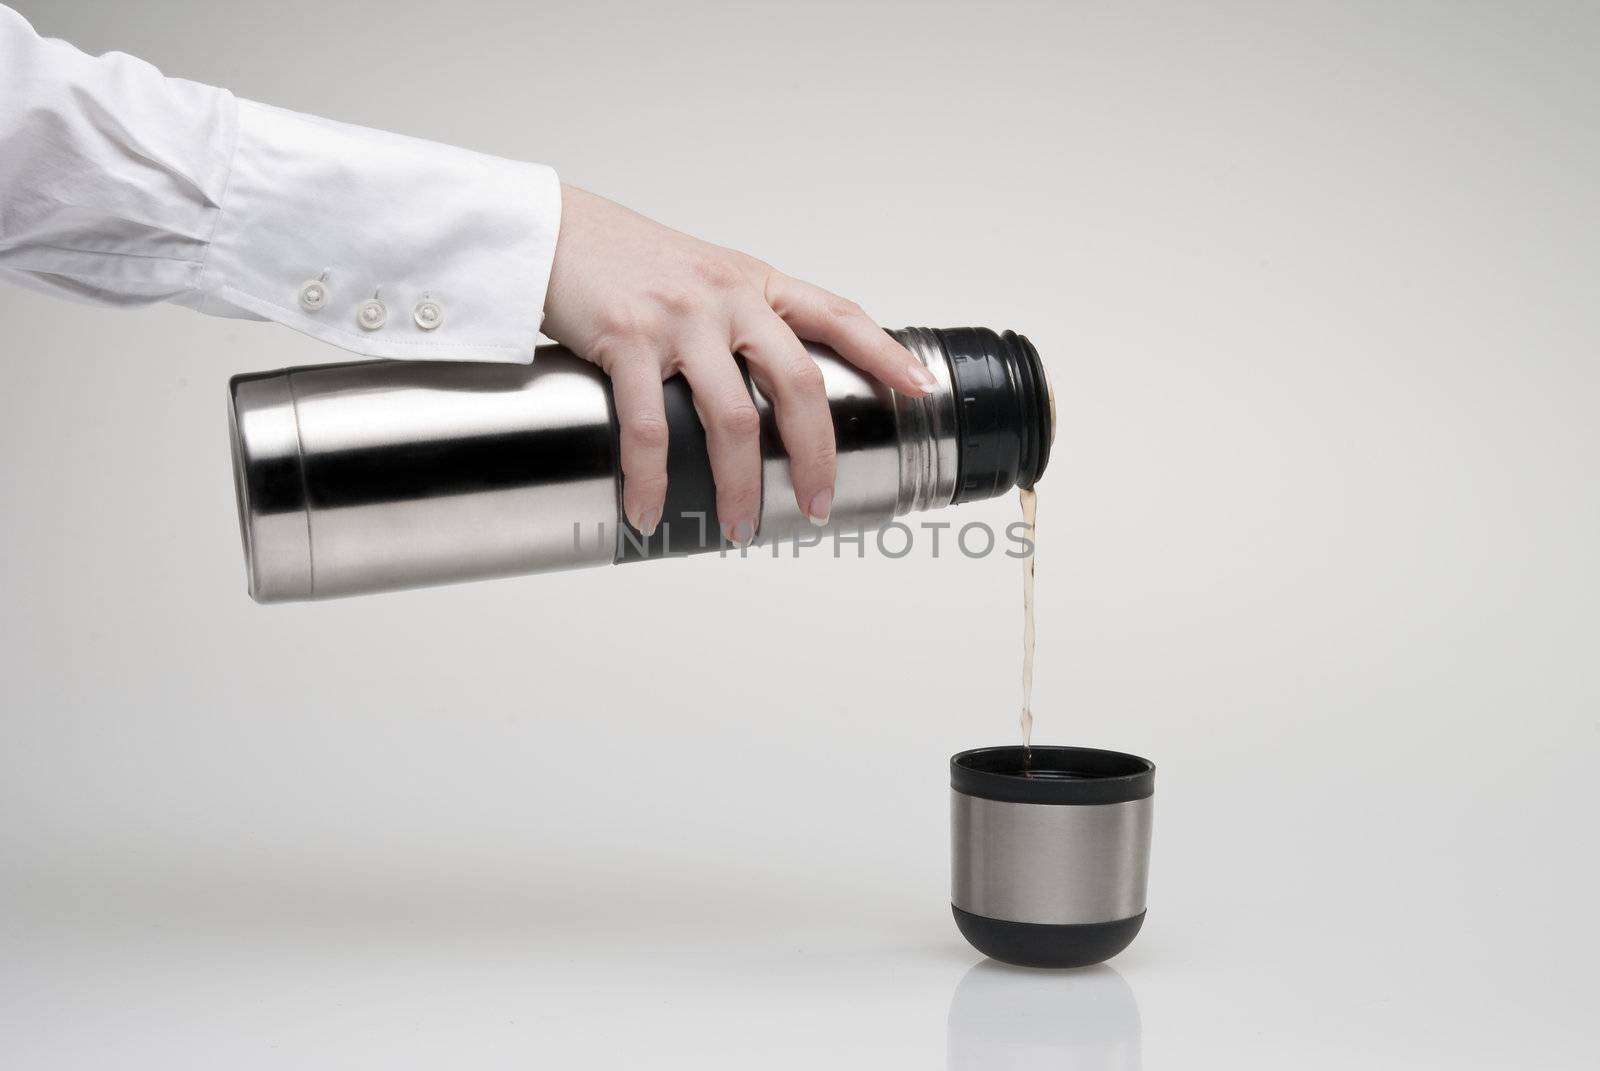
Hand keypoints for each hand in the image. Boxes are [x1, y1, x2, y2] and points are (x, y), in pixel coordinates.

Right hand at [541, 184, 936, 543]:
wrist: (556, 232)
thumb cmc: (630, 261)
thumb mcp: (706, 276)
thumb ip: (745, 320)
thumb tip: (774, 389)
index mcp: (755, 284)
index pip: (838, 314)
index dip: (885, 353)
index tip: (922, 390)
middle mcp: (728, 297)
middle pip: (798, 385)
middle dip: (815, 455)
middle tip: (818, 504)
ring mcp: (680, 318)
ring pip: (732, 419)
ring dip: (739, 486)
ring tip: (739, 529)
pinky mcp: (626, 338)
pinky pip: (650, 427)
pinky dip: (652, 480)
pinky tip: (651, 509)